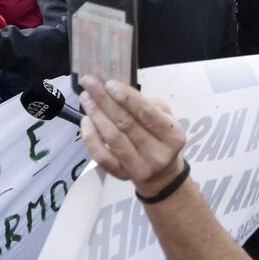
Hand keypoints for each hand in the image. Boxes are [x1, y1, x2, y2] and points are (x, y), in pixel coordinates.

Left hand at [78, 75, 185, 195]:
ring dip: (96, 115)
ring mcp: (139, 167)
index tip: (109, 83)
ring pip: (113, 138)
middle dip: (105, 101)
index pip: (147, 113)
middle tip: (89, 83)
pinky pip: (102, 156)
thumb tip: (116, 90)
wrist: (161, 173)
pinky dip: (91, 138)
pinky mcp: (121, 175)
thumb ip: (145, 103)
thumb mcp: (163, 116)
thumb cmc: (160, 136)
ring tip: (86, 98)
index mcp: (172, 135)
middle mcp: (157, 153)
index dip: (126, 97)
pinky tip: (86, 121)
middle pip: (126, 123)